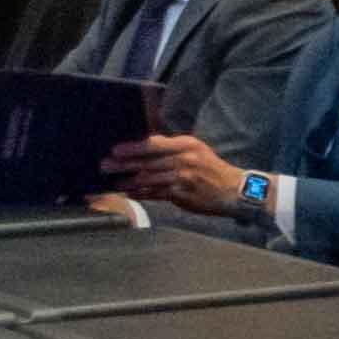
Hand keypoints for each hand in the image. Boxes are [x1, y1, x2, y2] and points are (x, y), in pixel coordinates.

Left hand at [105, 131, 245, 208]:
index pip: (154, 144)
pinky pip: (156, 193)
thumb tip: (145, 146)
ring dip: (128, 181)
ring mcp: (183, 177)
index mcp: (187, 145)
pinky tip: (131, 193)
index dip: (133, 147)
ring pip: (149, 179)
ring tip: (114, 183)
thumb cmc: (211, 169)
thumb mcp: (196, 151)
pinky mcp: (182, 194)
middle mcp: (185, 159)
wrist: (233, 190)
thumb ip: (172, 148)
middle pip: (147, 161)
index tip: (116, 150)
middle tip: (106, 166)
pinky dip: (141, 193)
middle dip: (124, 164)